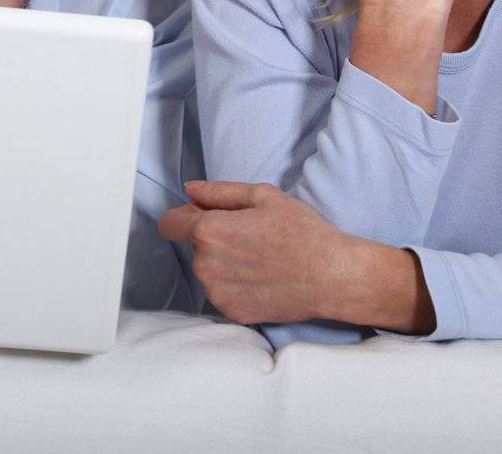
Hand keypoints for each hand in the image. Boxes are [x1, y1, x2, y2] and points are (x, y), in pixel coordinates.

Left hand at [159, 181, 434, 333]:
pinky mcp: (232, 312)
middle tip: (249, 235)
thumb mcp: (263, 196)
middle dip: (213, 239)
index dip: (185, 216)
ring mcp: (218, 293)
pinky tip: (262, 278)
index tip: (203, 216)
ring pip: (208, 272)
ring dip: (224, 264)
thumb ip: (219, 191)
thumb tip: (191, 190)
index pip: (169, 224)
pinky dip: (236, 286)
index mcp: (210, 232)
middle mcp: (206, 266)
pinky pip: (223, 293)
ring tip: (260, 258)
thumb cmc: (302, 232)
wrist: (332, 277)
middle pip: (193, 247)